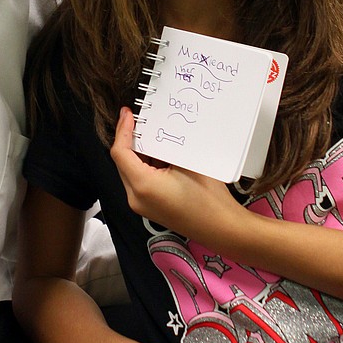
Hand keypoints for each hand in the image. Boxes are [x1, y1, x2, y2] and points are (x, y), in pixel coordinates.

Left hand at [110, 107, 237, 243]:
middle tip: (140, 121)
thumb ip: (166, 146)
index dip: (123, 130)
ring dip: (139, 153)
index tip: (127, 114)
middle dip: (130, 140)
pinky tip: (160, 154)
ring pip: (130, 171)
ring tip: (153, 135)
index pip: (121, 152)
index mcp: (142, 185)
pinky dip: (145, 166)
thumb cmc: (210, 201)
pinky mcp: (149, 208)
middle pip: (122, 162)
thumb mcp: (187, 163)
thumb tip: (157, 131)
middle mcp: (136, 198)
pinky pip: (139, 181)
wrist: (221, 228)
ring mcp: (141, 205)